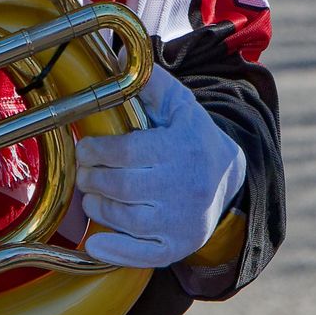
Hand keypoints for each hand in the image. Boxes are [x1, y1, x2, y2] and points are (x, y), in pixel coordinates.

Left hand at [74, 64, 247, 268]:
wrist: (230, 179)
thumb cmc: (194, 139)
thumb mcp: (180, 106)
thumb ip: (151, 84)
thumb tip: (120, 59)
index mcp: (181, 149)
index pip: (127, 152)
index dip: (95, 151)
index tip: (84, 149)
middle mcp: (183, 187)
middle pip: (121, 186)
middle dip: (92, 179)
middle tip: (85, 172)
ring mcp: (181, 221)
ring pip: (125, 219)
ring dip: (97, 207)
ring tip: (93, 195)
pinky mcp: (178, 246)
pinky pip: (142, 255)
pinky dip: (115, 251)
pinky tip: (96, 243)